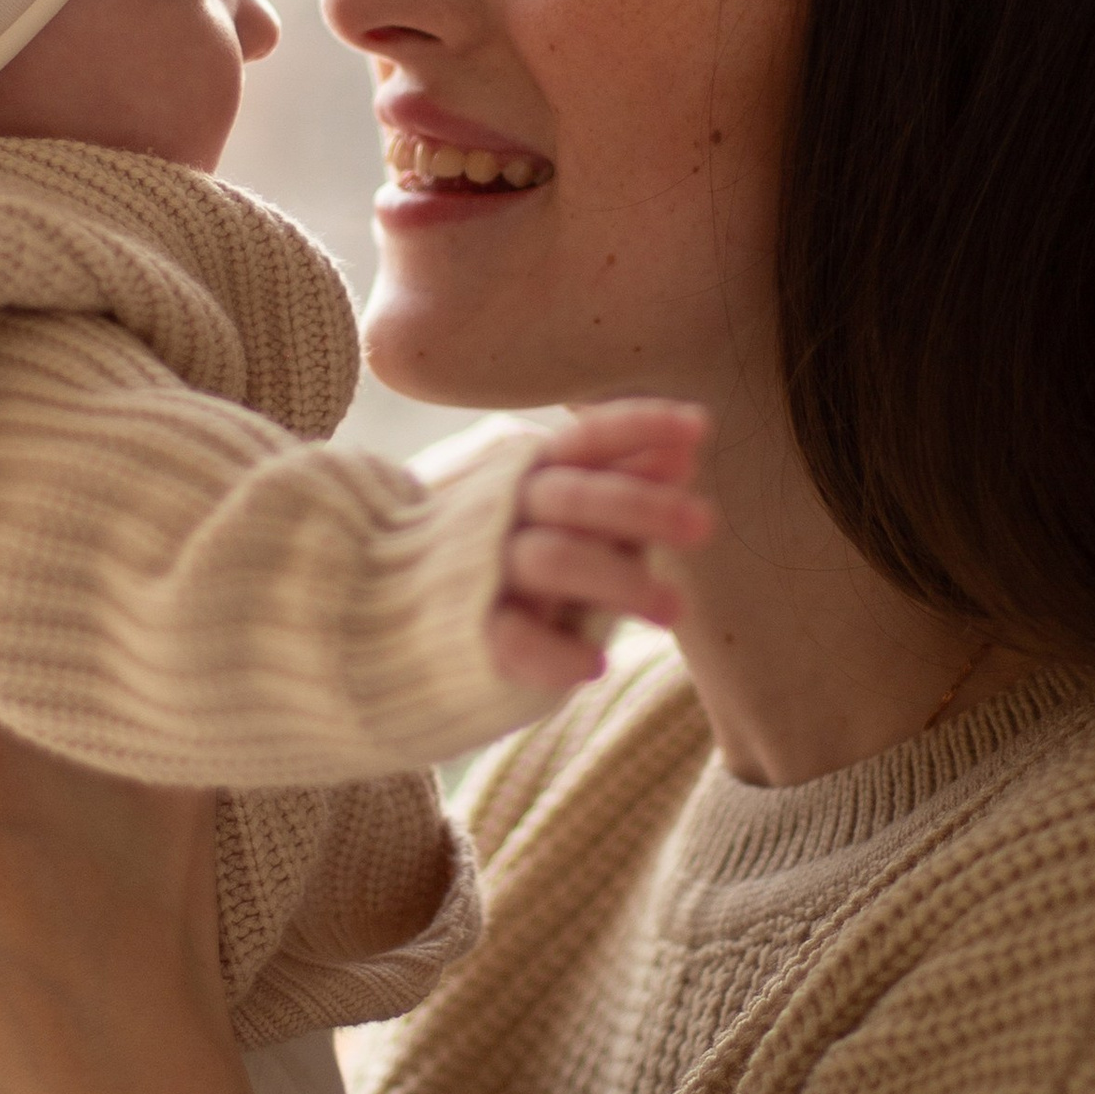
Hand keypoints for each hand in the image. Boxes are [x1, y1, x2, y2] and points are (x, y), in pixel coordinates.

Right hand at [486, 398, 713, 701]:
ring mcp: (480, 570)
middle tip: (706, 524)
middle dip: (643, 505)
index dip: (639, 427)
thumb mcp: (551, 509)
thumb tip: (688, 448)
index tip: (700, 426)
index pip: (583, 440)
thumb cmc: (494, 556)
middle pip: (575, 496)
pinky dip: (555, 652)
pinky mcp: (465, 632)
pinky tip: (594, 666)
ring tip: (675, 611)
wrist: (388, 621)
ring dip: (621, 581)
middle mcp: (499, 512)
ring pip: (554, 559)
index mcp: (523, 473)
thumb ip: (613, 480)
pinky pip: (512, 636)